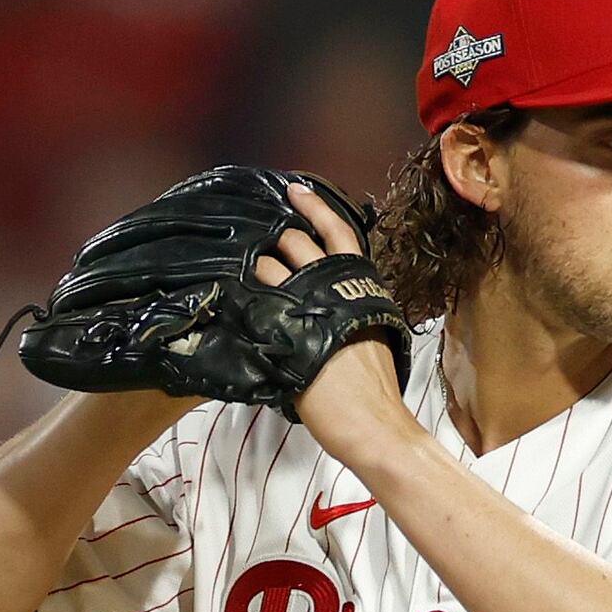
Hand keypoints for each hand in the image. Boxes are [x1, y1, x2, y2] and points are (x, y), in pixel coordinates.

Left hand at [264, 180, 409, 447]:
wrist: (371, 421)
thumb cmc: (376, 386)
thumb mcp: (372, 330)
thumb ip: (348, 307)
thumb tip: (327, 299)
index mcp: (360, 283)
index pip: (338, 231)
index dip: (315, 208)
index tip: (294, 190)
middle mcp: (333, 286)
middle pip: (296, 244)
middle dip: (277, 243)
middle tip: (263, 248)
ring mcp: (305, 307)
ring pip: (268, 269)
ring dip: (256, 271)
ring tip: (247, 280)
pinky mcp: (283, 333)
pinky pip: (254, 305)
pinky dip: (244, 301)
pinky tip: (236, 303)